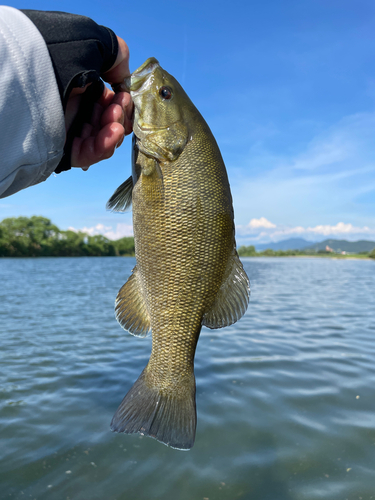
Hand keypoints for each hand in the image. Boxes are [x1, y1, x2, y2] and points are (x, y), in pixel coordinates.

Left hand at [65, 37, 133, 169]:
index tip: (124, 97)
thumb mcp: (95, 43)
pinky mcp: (63, 149)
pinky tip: (113, 134)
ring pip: (101, 140)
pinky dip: (104, 147)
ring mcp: (67, 130)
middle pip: (106, 122)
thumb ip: (117, 57)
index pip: (107, 102)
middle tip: (118, 109)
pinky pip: (88, 153)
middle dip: (118, 117)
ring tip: (116, 123)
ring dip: (114, 132)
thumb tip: (123, 78)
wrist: (32, 71)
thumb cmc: (61, 53)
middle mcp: (72, 107)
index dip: (121, 102)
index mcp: (78, 85)